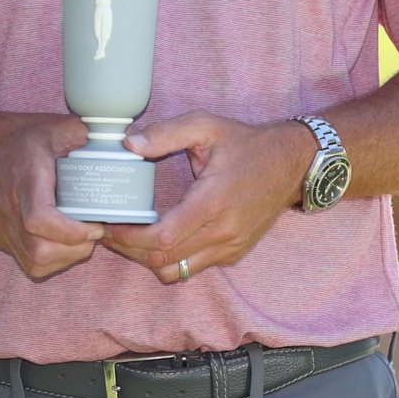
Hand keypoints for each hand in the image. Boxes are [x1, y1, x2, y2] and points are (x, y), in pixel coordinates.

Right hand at [0, 110, 104, 278]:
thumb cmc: (18, 137)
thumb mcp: (54, 126)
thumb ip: (86, 134)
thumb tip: (122, 140)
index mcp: (27, 179)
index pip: (40, 218)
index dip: (70, 231)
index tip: (96, 224)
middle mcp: (12, 209)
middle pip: (40, 250)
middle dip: (75, 248)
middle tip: (95, 230)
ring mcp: (5, 227)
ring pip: (35, 262)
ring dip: (66, 256)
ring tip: (83, 237)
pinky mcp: (4, 238)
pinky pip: (29, 263)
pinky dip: (53, 260)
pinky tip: (66, 242)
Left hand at [101, 110, 310, 283]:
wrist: (291, 164)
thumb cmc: (246, 143)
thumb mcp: (206, 126)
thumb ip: (166, 134)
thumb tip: (128, 145)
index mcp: (213, 201)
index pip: (163, 237)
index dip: (129, 237)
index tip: (108, 225)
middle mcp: (222, 232)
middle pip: (163, 260)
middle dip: (129, 250)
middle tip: (107, 231)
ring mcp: (229, 247)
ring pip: (177, 271)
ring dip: (147, 260)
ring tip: (128, 236)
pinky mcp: (232, 253)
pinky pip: (193, 268)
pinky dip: (169, 259)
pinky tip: (156, 236)